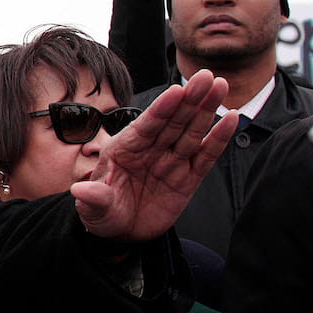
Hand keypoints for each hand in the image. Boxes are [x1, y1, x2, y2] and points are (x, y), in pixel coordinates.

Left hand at [72, 69, 237, 242]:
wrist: (122, 235)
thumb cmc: (104, 214)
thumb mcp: (94, 209)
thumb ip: (94, 198)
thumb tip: (81, 190)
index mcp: (124, 149)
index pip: (145, 126)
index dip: (161, 109)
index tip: (176, 91)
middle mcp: (150, 150)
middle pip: (173, 121)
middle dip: (189, 99)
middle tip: (206, 77)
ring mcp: (171, 162)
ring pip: (192, 132)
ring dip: (206, 110)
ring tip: (221, 86)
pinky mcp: (188, 178)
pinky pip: (206, 156)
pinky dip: (218, 139)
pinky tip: (231, 118)